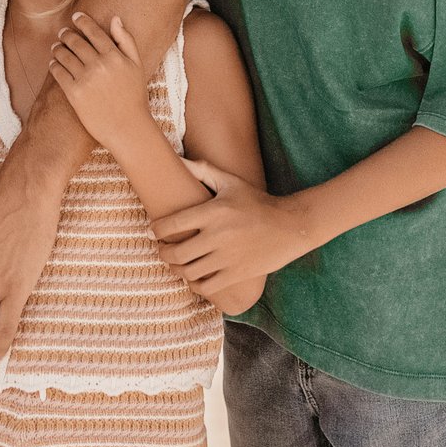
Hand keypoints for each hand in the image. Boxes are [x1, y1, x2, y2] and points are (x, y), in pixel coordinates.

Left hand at [47, 11, 144, 143]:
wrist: (127, 127)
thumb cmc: (134, 96)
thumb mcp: (136, 65)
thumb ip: (126, 40)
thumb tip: (115, 18)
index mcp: (115, 56)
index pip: (94, 32)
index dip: (83, 21)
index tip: (76, 16)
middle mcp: (99, 65)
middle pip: (76, 42)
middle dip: (66, 34)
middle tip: (62, 32)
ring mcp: (85, 79)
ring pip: (64, 55)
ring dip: (58, 48)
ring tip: (56, 47)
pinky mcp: (74, 93)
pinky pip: (58, 73)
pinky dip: (54, 65)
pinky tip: (54, 63)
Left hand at [153, 159, 310, 301]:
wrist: (290, 226)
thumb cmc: (257, 202)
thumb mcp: (231, 182)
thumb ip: (204, 171)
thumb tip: (179, 160)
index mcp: (212, 212)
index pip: (172, 224)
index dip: (157, 230)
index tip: (155, 231)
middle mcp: (217, 236)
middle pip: (176, 253)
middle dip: (163, 253)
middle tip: (162, 249)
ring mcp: (227, 258)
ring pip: (188, 272)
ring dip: (176, 269)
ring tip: (175, 264)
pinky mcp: (236, 274)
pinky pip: (206, 286)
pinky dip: (195, 285)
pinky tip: (194, 277)